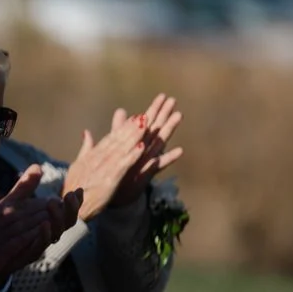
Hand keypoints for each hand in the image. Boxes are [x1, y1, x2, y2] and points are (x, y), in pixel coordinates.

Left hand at [0, 166, 81, 284]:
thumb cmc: (1, 228)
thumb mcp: (12, 204)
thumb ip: (24, 188)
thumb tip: (37, 166)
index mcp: (46, 220)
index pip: (66, 211)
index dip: (75, 202)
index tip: (79, 190)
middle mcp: (46, 233)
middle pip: (67, 222)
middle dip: (71, 209)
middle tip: (71, 195)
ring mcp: (38, 244)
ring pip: (57, 233)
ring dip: (58, 218)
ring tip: (53, 203)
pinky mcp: (27, 254)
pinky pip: (40, 246)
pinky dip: (44, 235)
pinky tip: (44, 224)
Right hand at [63, 112, 147, 219]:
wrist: (68, 206)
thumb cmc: (73, 188)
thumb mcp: (77, 164)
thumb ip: (85, 148)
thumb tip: (87, 132)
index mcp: (91, 156)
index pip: (109, 139)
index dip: (123, 128)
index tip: (134, 118)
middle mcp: (97, 159)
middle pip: (117, 140)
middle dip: (130, 128)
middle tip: (143, 117)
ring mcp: (103, 168)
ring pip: (121, 149)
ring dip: (134, 137)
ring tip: (145, 125)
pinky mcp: (109, 180)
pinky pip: (123, 166)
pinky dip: (132, 156)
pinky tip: (142, 148)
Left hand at [111, 93, 183, 207]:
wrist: (113, 195)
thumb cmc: (117, 171)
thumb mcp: (115, 147)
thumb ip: (119, 129)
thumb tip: (122, 111)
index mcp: (137, 144)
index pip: (147, 123)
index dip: (155, 109)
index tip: (163, 96)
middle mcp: (144, 151)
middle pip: (156, 129)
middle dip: (164, 115)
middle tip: (174, 101)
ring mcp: (147, 162)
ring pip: (159, 143)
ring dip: (168, 130)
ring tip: (178, 116)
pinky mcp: (146, 175)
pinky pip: (158, 165)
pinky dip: (168, 158)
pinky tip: (179, 150)